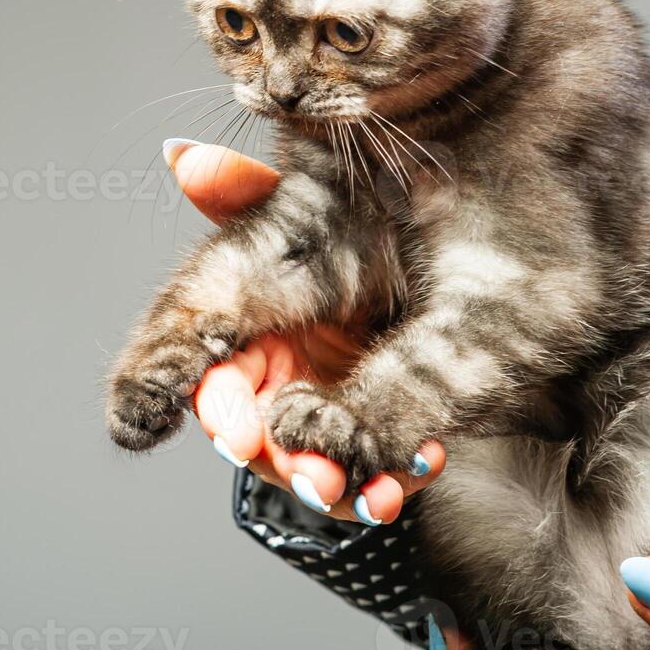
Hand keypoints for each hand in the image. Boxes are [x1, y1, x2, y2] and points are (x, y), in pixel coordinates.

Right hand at [164, 139, 445, 524]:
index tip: (209, 427)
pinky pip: (370, 476)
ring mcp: (325, 412)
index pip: (201, 369)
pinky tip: (414, 473)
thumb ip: (245, 190)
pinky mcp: (376, 436)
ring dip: (332, 483)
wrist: (467, 250)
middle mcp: (276, 375)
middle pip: (251, 433)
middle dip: (274, 457)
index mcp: (246, 327)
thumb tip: (182, 156)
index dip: (196, 398)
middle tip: (306, 472)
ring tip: (370, 492)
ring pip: (309, 466)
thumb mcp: (307, 205)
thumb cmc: (365, 221)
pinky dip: (387, 482)